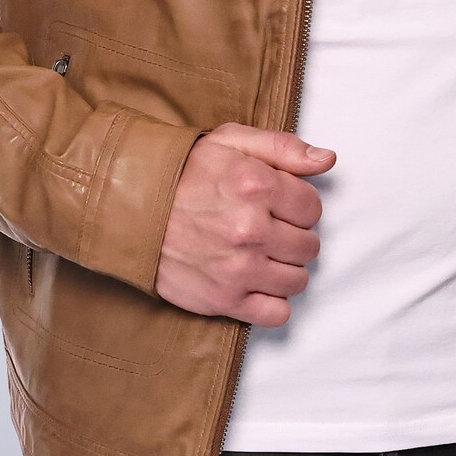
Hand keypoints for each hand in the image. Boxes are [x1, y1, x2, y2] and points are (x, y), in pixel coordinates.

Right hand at [155, 123, 334, 323]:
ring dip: (285, 269)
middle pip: (309, 246)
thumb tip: (326, 160)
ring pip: (298, 281)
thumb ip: (283, 147)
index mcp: (256, 185)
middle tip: (269, 230)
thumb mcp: (230, 141)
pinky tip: (256, 283)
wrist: (130, 208)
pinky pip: (277, 313)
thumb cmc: (182, 173)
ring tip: (261, 255)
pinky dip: (272, 301)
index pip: (313, 208)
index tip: (279, 206)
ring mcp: (239, 268)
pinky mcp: (224, 299)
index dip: (298, 206)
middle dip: (294, 237)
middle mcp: (251, 229)